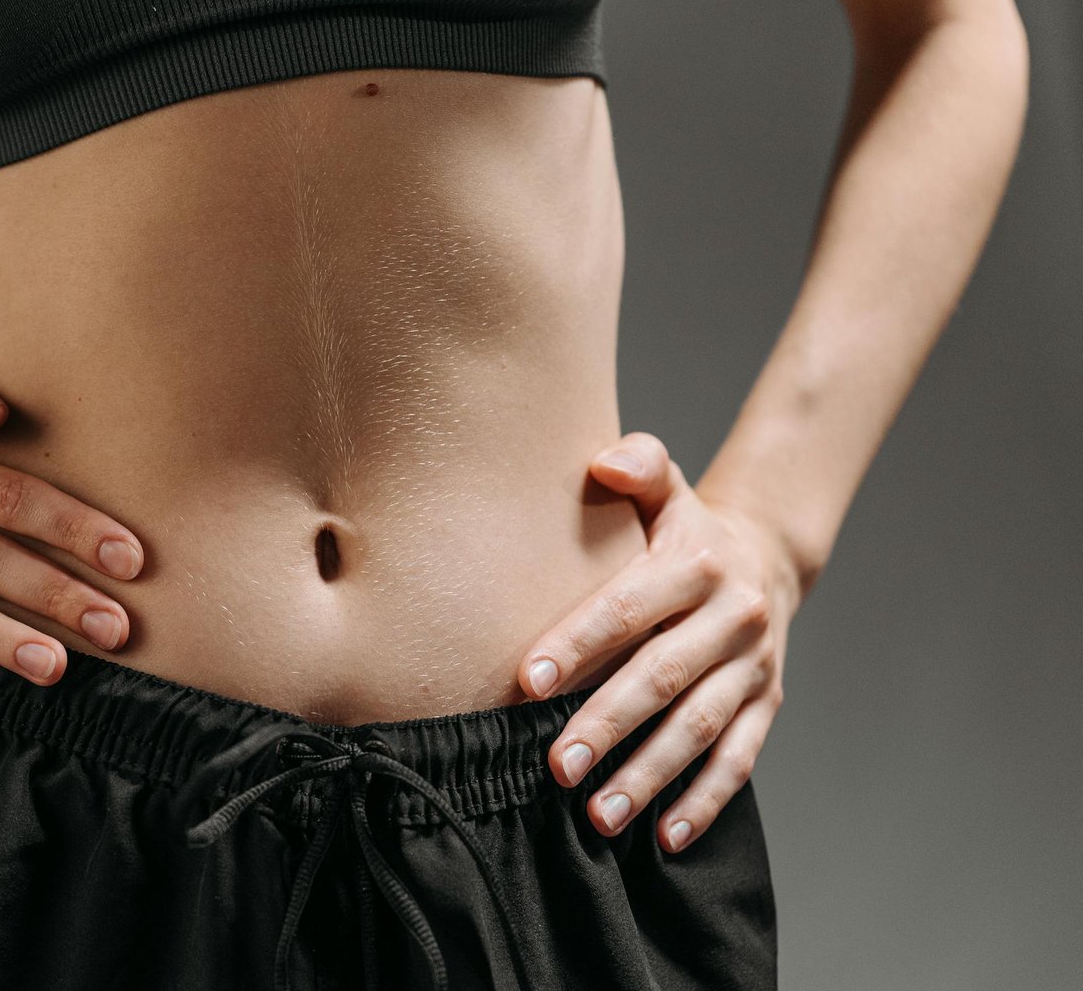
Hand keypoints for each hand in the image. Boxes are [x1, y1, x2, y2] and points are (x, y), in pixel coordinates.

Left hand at [516, 431, 801, 852]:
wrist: (765, 556)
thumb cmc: (683, 528)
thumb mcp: (666, 488)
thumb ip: (637, 466)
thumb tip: (601, 462)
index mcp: (697, 563)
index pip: (629, 606)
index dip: (580, 642)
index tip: (529, 680)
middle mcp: (733, 617)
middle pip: (664, 677)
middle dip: (608, 725)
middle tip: (555, 765)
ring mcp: (754, 666)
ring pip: (701, 728)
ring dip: (650, 775)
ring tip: (598, 814)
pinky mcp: (767, 704)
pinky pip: (740, 759)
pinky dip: (705, 801)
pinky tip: (665, 836)